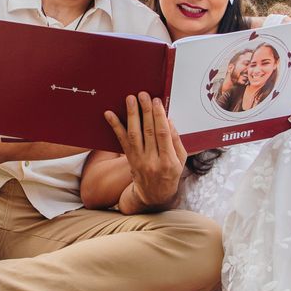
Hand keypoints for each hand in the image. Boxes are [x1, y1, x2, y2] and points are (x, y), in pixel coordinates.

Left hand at [104, 92, 186, 207]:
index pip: (163, 134)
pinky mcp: (129, 159)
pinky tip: (109, 114)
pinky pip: (121, 141)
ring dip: (131, 115)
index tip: (157, 101)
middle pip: (148, 132)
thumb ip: (176, 140)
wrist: (154, 195)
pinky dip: (115, 126)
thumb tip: (168, 120)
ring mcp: (139, 160)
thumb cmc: (170, 174)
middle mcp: (152, 161)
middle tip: (143, 95)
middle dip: (145, 111)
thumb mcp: (181, 160)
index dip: (159, 116)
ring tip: (130, 99)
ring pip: (134, 135)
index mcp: (168, 161)